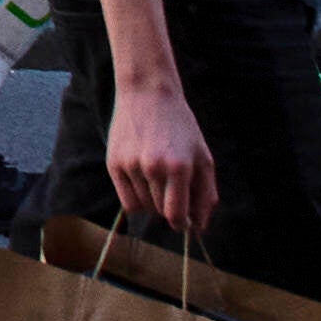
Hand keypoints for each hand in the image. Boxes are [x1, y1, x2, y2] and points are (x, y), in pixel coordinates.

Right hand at [98, 64, 222, 232]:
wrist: (147, 93)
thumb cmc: (180, 126)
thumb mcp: (202, 156)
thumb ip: (206, 194)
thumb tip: (200, 227)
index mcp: (180, 166)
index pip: (177, 215)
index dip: (182, 223)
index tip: (184, 219)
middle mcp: (153, 167)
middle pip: (160, 212)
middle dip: (168, 206)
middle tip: (171, 186)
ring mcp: (131, 165)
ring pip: (143, 208)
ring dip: (152, 201)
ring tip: (156, 176)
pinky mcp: (113, 164)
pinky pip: (126, 201)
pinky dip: (136, 198)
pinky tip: (142, 179)